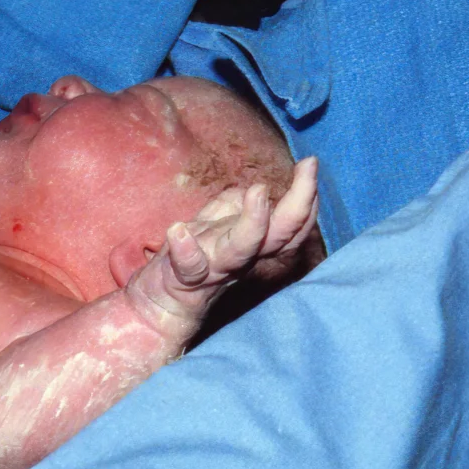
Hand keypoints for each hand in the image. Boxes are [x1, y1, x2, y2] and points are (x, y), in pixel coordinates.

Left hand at [121, 158, 320, 339]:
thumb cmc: (188, 261)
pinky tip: (178, 230)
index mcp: (252, 245)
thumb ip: (233, 204)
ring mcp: (213, 268)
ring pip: (241, 249)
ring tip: (258, 191)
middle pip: (281, 235)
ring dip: (253, 223)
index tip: (311, 163)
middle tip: (309, 167)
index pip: (289, 224)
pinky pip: (188, 266)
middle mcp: (241, 258)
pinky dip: (185, 250)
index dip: (305, 196)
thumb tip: (256, 188)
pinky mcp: (182, 278)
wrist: (157, 305)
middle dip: (299, 203)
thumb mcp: (212, 225)